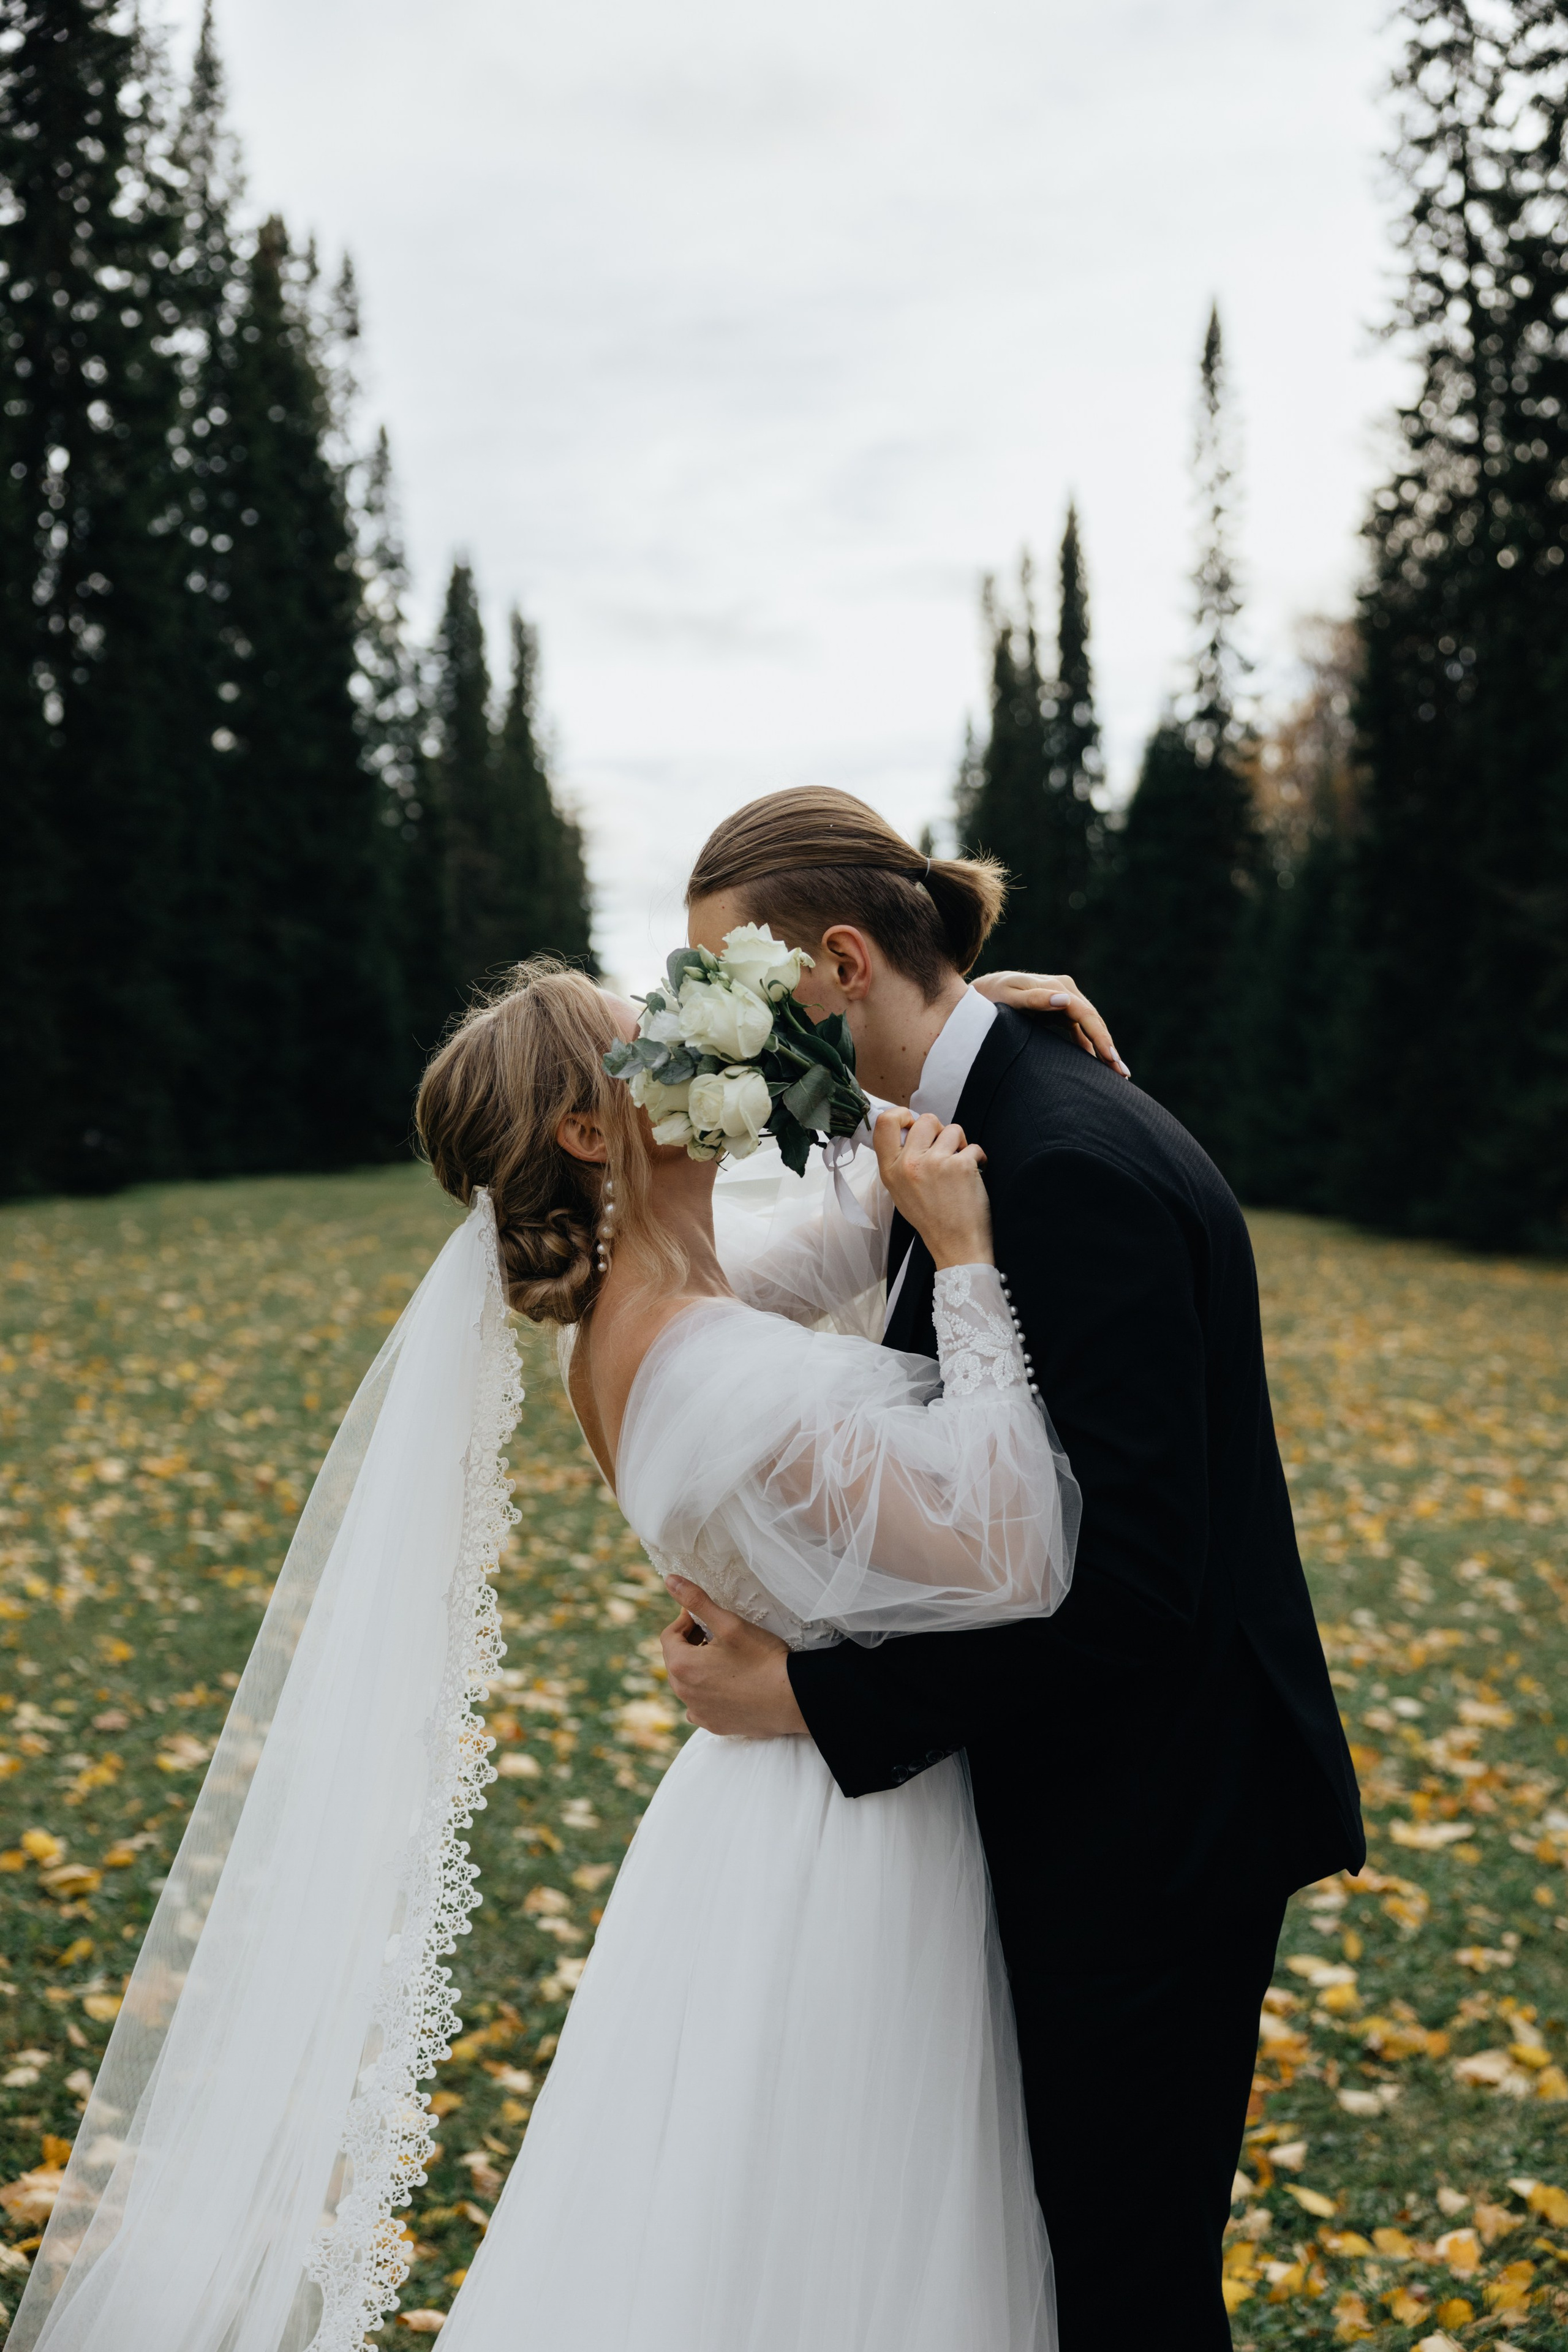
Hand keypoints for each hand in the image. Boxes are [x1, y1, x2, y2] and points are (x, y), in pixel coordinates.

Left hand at [660, 1577, 806, 1736]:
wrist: (793, 1700)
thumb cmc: (763, 1659)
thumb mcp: (729, 1623)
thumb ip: (697, 1601)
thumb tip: (670, 1580)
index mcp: (682, 1666)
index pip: (669, 1636)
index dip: (686, 1621)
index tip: (705, 1617)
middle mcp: (684, 1694)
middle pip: (676, 1660)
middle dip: (691, 1644)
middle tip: (718, 1635)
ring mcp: (699, 1713)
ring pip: (688, 1683)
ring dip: (699, 1668)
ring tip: (726, 1658)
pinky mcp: (714, 1725)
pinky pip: (700, 1705)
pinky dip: (708, 1693)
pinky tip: (729, 1685)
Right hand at [873, 1107, 991, 1268]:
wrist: (956, 1245)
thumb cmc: (931, 1218)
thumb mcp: (900, 1191)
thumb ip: (900, 1160)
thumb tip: (910, 1130)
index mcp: (890, 1170)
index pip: (885, 1123)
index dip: (902, 1115)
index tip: (913, 1123)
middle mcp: (909, 1164)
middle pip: (925, 1120)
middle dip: (939, 1130)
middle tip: (944, 1149)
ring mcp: (935, 1163)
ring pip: (952, 1130)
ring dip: (960, 1145)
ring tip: (958, 1167)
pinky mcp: (961, 1166)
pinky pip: (973, 1147)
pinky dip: (977, 1159)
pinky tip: (973, 1176)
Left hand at [972, 970, 1128, 1076]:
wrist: (981, 993)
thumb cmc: (991, 998)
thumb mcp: (1009, 998)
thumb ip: (1034, 999)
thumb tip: (1064, 1000)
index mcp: (1058, 987)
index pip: (1086, 1014)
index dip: (1100, 1037)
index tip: (1110, 1057)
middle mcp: (1066, 991)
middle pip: (1093, 1021)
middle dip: (1109, 1047)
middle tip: (1122, 1073)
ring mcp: (1065, 1001)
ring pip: (1090, 1027)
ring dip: (1104, 1049)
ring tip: (1118, 1074)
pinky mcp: (1061, 1012)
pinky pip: (1081, 1031)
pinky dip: (1090, 1046)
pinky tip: (1101, 1064)